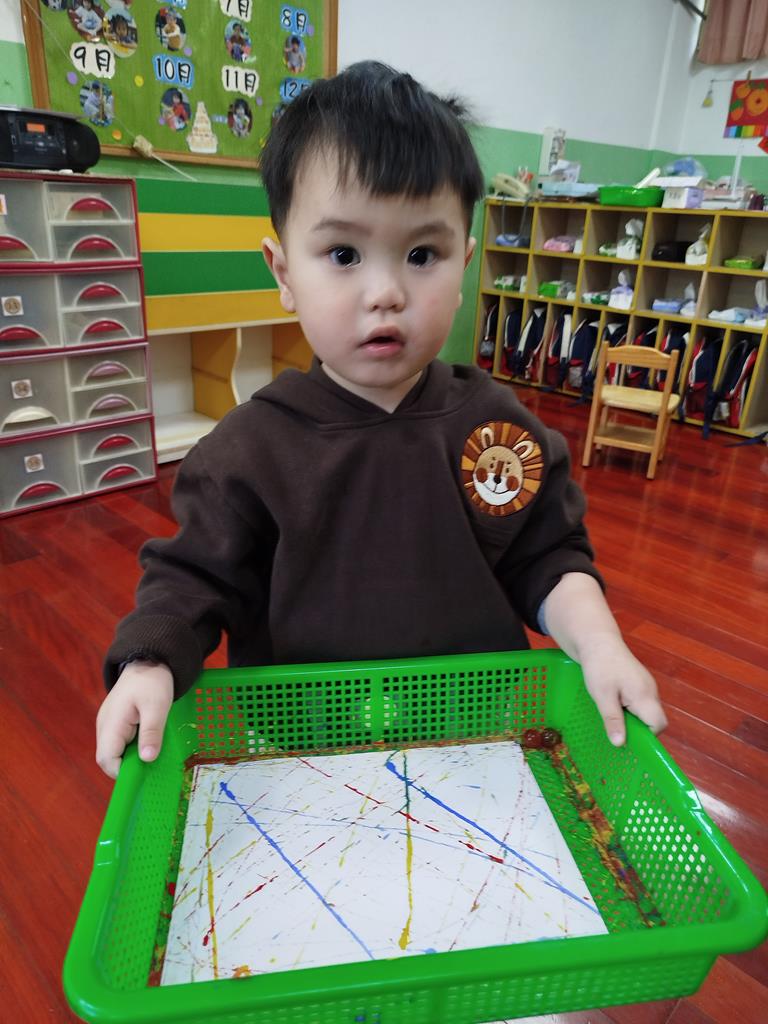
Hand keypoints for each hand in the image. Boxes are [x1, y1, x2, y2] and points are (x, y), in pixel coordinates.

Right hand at [96, 661, 173, 778]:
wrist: (149, 659)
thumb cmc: (153, 682)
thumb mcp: (157, 707)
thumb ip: (151, 733)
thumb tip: (147, 760)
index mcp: (111, 723)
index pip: (106, 759)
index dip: (122, 772)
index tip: (144, 774)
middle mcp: (104, 726)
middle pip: (108, 758)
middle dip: (128, 766)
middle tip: (151, 763)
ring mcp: (108, 723)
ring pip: (114, 751)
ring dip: (131, 756)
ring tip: (152, 752)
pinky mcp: (115, 721)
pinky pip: (119, 742)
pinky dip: (132, 747)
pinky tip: (148, 742)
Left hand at [579, 636, 667, 745]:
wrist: (597, 640)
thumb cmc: (599, 667)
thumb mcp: (602, 696)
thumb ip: (612, 720)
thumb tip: (620, 744)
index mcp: (645, 696)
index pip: (659, 724)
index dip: (646, 736)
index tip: (627, 737)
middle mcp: (651, 691)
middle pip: (653, 719)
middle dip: (637, 728)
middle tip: (615, 727)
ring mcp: (646, 686)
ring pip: (646, 711)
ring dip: (631, 718)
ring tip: (611, 713)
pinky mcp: (639, 682)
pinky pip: (640, 702)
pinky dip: (629, 708)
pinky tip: (613, 703)